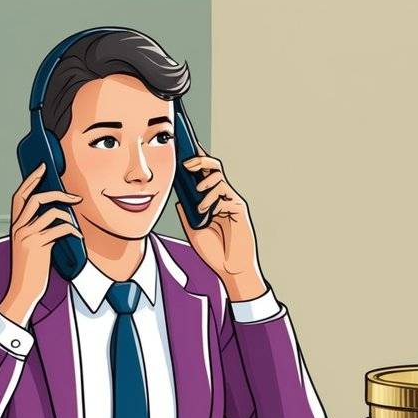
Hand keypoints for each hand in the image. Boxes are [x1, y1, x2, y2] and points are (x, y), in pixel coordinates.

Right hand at [0, 163, 81, 326]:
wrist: (22, 292)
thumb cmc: (29, 271)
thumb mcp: (29, 246)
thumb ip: (38, 230)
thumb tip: (57, 218)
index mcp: (15, 226)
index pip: (19, 196)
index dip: (30, 180)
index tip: (42, 167)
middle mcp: (18, 228)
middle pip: (36, 198)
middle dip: (57, 193)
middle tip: (75, 197)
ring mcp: (27, 236)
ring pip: (51, 213)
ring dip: (69, 215)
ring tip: (77, 224)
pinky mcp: (38, 246)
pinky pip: (60, 229)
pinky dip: (72, 231)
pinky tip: (78, 238)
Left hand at [175, 153, 266, 301]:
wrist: (230, 269)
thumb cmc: (214, 252)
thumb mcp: (193, 230)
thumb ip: (186, 212)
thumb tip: (178, 196)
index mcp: (209, 199)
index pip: (202, 174)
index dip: (194, 160)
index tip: (181, 148)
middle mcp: (221, 196)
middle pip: (212, 167)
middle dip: (199, 159)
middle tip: (185, 163)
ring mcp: (230, 201)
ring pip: (219, 176)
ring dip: (205, 182)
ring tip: (198, 196)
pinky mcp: (239, 208)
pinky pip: (225, 193)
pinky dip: (213, 199)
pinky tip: (207, 211)